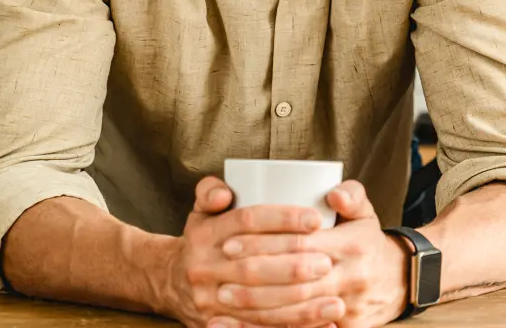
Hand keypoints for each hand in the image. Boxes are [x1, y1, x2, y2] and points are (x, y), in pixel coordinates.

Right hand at [161, 176, 341, 327]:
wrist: (168, 282)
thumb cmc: (202, 238)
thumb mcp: (201, 210)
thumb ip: (211, 191)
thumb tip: (225, 194)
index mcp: (205, 234)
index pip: (246, 221)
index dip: (282, 219)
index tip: (316, 220)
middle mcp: (203, 268)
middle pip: (253, 267)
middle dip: (293, 267)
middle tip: (328, 263)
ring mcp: (209, 301)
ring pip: (258, 305)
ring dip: (300, 307)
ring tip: (336, 301)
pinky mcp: (218, 325)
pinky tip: (322, 325)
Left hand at [212, 181, 408, 327]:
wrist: (398, 281)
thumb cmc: (368, 242)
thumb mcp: (365, 213)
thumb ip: (352, 194)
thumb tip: (333, 192)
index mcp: (353, 245)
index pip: (300, 244)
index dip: (264, 243)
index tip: (231, 240)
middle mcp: (351, 277)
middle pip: (293, 279)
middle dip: (253, 275)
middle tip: (221, 269)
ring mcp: (348, 306)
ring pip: (294, 310)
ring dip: (255, 306)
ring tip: (223, 296)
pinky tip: (241, 325)